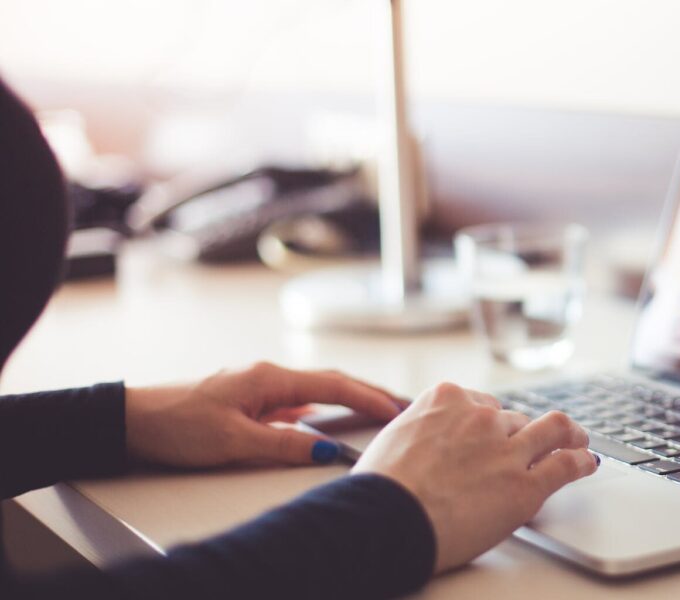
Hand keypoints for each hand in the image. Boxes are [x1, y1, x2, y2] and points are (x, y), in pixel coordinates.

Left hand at [125, 362, 403, 466]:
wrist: (131, 420)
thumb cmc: (176, 425)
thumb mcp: (235, 441)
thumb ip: (285, 445)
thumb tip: (329, 451)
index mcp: (269, 378)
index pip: (334, 385)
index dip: (369, 398)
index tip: (398, 410)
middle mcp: (267, 376)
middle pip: (331, 380)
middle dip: (368, 392)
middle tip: (402, 404)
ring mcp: (257, 386)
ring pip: (314, 390)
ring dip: (347, 398)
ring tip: (376, 410)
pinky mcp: (246, 400)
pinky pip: (295, 401)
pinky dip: (321, 407)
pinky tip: (325, 420)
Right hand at [352, 382, 596, 572]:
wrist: (386, 519)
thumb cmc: (380, 489)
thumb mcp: (394, 438)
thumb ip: (421, 431)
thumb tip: (423, 442)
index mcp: (447, 399)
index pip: (483, 403)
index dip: (491, 422)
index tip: (497, 431)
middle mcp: (481, 417)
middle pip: (513, 420)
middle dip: (519, 435)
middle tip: (528, 448)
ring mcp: (507, 449)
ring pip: (551, 430)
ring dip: (567, 435)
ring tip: (578, 441)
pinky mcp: (525, 485)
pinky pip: (566, 465)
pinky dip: (582, 462)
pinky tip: (587, 463)